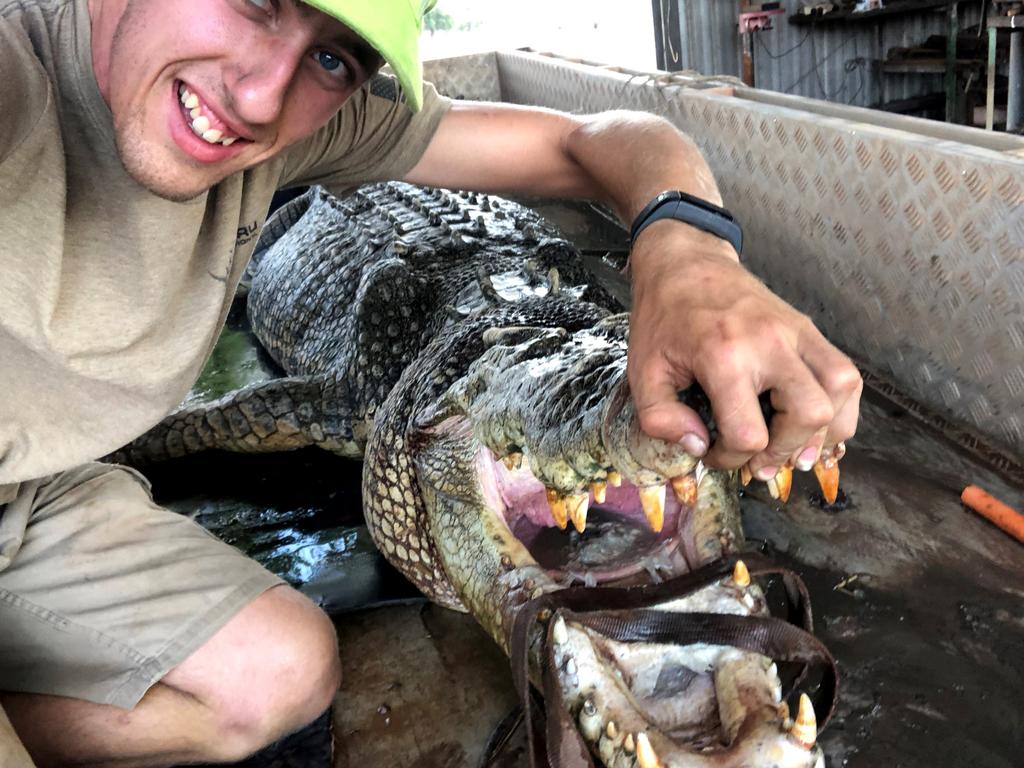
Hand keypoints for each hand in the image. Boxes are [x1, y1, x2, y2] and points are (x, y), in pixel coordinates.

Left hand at [626, 222, 861, 478]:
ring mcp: (796, 331)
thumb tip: (698, 446)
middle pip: (809, 415)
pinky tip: (816, 425)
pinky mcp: (809, 328)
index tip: (713, 453)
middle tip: (758, 458)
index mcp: (723, 355)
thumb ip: (660, 418)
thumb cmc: (662, 317)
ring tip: (793, 446)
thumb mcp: (642, 370)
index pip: (748, 433)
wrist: (685, 262)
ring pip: (840, 391)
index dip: (731, 459)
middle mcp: (769, 342)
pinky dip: (841, 407)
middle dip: (784, 450)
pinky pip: (846, 374)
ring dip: (822, 431)